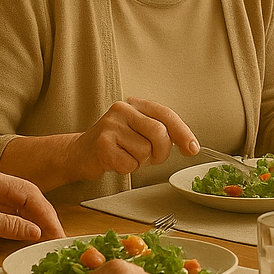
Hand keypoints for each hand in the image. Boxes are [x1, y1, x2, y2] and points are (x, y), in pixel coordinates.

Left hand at [0, 168, 65, 248]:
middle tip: (59, 238)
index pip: (28, 193)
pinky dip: (26, 231)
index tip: (55, 231)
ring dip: (39, 226)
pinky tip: (35, 241)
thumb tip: (36, 232)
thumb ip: (7, 225)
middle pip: (31, 201)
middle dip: (46, 219)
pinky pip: (15, 221)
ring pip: (25, 211)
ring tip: (52, 242)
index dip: (45, 213)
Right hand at [67, 98, 198, 180]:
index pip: (166, 114)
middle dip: (162, 152)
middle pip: (159, 133)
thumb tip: (191, 145)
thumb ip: (163, 133)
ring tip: (128, 156)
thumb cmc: (116, 144)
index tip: (193, 149)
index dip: (183, 133)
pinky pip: (129, 164)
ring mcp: (110, 126)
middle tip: (153, 158)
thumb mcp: (140, 131)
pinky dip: (128, 169)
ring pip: (145, 151)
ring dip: (141, 161)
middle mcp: (122, 110)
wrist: (80, 153)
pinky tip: (116, 161)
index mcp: (135, 104)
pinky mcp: (102, 145)